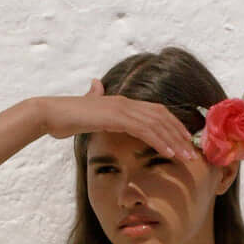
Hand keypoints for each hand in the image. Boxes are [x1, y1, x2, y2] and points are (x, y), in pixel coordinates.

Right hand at [41, 79, 196, 159]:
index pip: (156, 112)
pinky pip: (144, 130)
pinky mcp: (116, 117)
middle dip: (180, 135)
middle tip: (193, 153)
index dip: (173, 125)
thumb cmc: (67, 117)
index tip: (185, 141)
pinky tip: (169, 154)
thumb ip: (95, 99)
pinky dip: (159, 141)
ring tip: (186, 157)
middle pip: (162, 117)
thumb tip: (95, 85)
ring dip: (174, 141)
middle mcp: (126, 102)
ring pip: (157, 124)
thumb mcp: (86, 109)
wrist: (51, 113)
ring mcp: (122, 108)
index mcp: (123, 103)